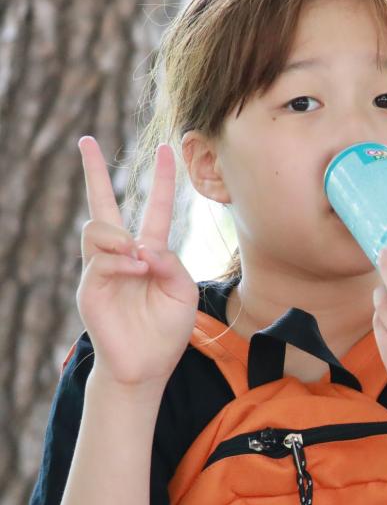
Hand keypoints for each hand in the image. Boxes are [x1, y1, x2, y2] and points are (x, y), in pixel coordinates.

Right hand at [74, 137, 198, 390]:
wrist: (146, 364)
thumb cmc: (167, 330)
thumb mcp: (183, 293)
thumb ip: (173, 265)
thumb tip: (145, 247)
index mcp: (151, 252)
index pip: (155, 208)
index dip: (161, 180)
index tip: (167, 149)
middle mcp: (123, 254)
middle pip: (103, 204)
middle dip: (93, 172)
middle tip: (85, 140)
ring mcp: (102, 267)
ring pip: (100, 228)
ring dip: (122, 238)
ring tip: (139, 261)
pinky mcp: (89, 285)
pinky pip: (101, 258)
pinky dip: (122, 261)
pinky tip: (136, 272)